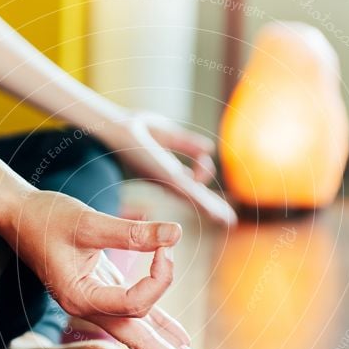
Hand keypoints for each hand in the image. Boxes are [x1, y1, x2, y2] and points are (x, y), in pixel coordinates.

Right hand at [0, 190, 209, 348]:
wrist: (19, 216)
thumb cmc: (47, 217)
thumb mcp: (88, 222)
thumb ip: (131, 233)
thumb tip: (176, 234)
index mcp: (82, 298)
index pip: (135, 304)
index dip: (159, 278)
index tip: (165, 246)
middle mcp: (90, 309)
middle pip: (139, 344)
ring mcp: (97, 304)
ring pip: (140, 334)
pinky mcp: (104, 293)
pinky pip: (137, 316)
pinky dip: (160, 327)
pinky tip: (180, 341)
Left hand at [96, 111, 237, 225]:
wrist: (120, 127)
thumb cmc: (136, 127)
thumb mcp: (168, 134)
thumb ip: (188, 143)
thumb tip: (209, 148)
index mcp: (169, 172)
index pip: (194, 183)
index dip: (206, 174)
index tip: (204, 153)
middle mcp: (169, 181)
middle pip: (196, 197)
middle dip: (213, 208)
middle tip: (229, 221)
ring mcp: (169, 181)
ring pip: (196, 198)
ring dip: (212, 209)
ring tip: (227, 220)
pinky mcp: (168, 178)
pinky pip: (190, 192)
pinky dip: (203, 202)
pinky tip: (214, 211)